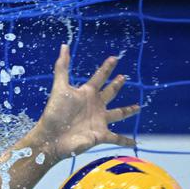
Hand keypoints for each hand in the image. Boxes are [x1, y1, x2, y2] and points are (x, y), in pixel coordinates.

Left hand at [33, 44, 140, 160]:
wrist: (51, 137)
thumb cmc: (55, 113)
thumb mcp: (60, 88)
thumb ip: (62, 67)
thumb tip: (64, 46)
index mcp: (87, 93)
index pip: (100, 77)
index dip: (107, 67)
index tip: (114, 58)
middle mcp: (95, 106)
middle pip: (110, 93)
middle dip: (116, 86)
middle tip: (124, 78)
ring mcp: (99, 120)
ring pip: (118, 114)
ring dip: (128, 111)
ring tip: (138, 107)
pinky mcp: (101, 135)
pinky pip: (117, 138)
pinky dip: (125, 141)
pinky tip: (135, 142)